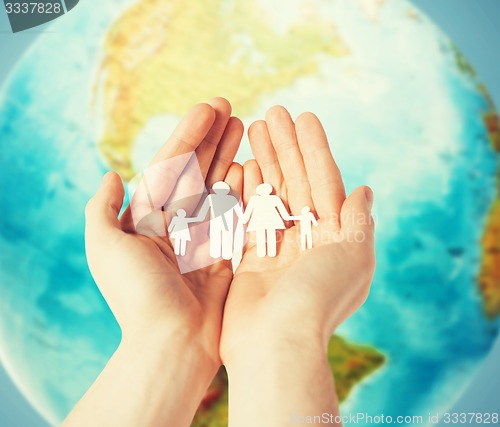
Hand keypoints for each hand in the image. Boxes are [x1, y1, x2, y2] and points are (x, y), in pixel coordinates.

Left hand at [85, 98, 242, 371]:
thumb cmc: (138, 297)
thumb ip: (102, 210)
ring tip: (245, 126)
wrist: (172, 344)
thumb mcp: (106, 249)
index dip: (190, 133)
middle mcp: (176, 222)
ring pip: (218, 185)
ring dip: (230, 155)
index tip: (210, 107)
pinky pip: (238, 213)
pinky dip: (245, 188)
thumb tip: (111, 175)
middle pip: (197, 168)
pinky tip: (253, 164)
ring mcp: (204, 235)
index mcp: (148, 217)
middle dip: (212, 137)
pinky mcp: (227, 251)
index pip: (171, 164)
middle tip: (231, 106)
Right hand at [221, 106, 374, 361]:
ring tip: (253, 127)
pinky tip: (239, 163)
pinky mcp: (249, 257)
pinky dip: (244, 190)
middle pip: (296, 181)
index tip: (302, 116)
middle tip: (271, 112)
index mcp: (335, 236)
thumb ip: (359, 221)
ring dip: (264, 160)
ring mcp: (276, 246)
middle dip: (285, 146)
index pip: (325, 181)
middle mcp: (307, 239)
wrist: (275, 344)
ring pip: (270, 193)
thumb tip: (365, 189)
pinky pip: (247, 215)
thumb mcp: (353, 256)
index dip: (314, 148)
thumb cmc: (318, 300)